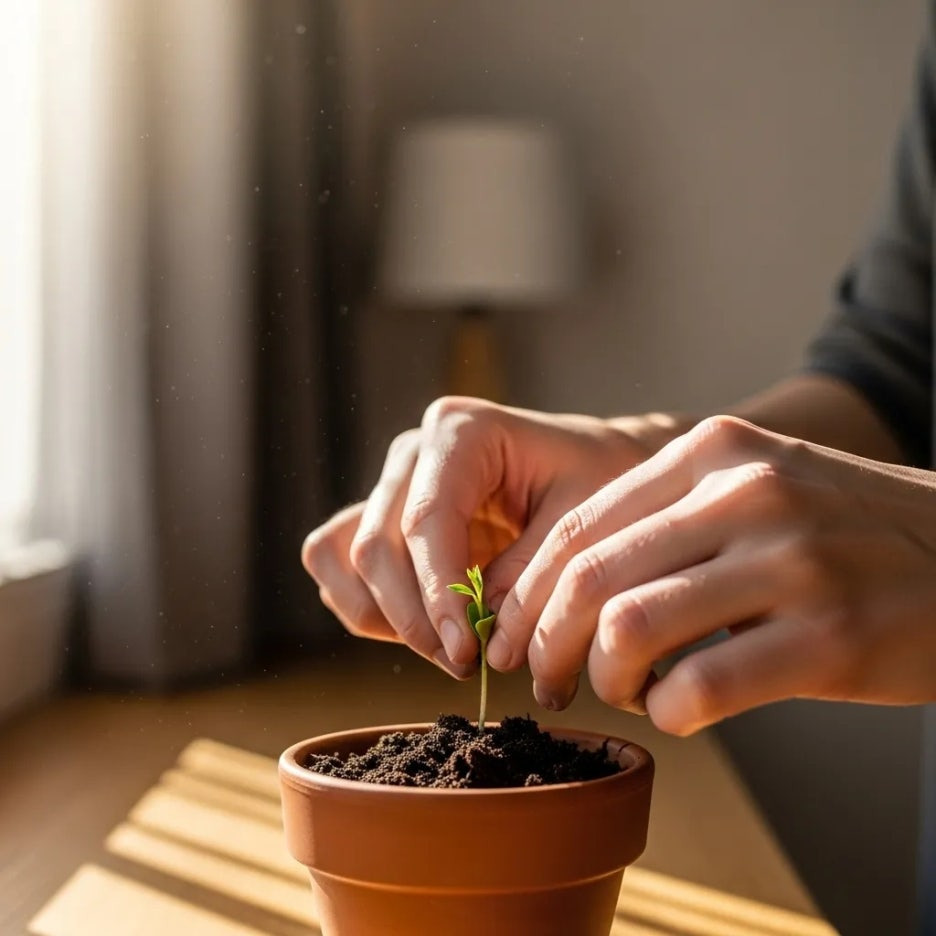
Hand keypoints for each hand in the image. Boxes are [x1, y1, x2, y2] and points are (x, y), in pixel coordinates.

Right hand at [301, 397, 653, 675]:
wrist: (594, 467)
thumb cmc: (597, 481)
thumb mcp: (584, 520)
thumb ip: (531, 572)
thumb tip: (484, 637)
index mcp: (461, 431)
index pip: (427, 520)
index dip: (438, 594)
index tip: (466, 653)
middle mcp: (413, 452)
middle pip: (377, 546)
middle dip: (415, 619)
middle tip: (464, 665)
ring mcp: (391, 485)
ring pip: (345, 558)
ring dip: (386, 618)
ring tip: (448, 650)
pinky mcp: (382, 519)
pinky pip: (339, 566)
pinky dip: (369, 609)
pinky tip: (425, 631)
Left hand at [489, 415, 935, 733]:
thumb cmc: (841, 532)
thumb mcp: (754, 487)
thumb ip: (667, 520)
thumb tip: (563, 593)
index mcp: (712, 453)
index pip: (579, 527)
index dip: (532, 592)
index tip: (521, 634)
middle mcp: (745, 494)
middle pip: (591, 579)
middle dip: (550, 643)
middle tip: (550, 677)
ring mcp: (790, 560)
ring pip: (630, 629)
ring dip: (607, 679)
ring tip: (626, 691)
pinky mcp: (829, 635)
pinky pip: (699, 688)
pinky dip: (668, 712)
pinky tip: (680, 711)